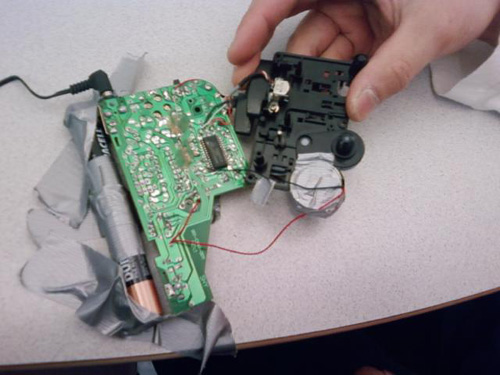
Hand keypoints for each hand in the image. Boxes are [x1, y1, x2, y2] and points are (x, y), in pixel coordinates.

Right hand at [228, 0, 499, 120]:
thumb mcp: (426, 30)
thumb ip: (390, 70)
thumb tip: (357, 104)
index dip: (256, 24)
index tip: (240, 52)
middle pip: (294, 28)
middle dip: (274, 60)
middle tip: (257, 87)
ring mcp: (351, 17)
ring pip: (315, 51)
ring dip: (303, 79)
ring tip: (289, 102)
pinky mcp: (361, 36)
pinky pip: (336, 60)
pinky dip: (329, 81)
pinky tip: (323, 97)